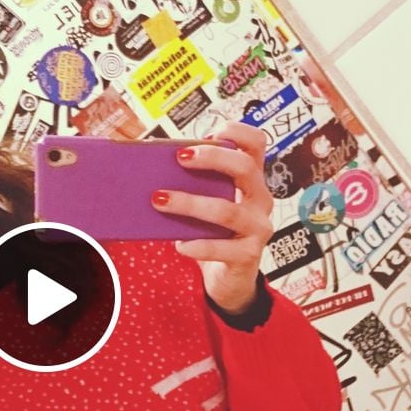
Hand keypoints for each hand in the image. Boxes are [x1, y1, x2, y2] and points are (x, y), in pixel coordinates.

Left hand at [151, 122, 274, 314]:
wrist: (229, 277)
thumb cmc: (213, 233)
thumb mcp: (208, 202)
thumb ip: (194, 183)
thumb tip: (150, 165)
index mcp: (251, 180)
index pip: (256, 144)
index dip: (237, 132)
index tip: (208, 134)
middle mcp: (260, 200)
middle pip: (244, 168)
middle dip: (211, 158)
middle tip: (179, 158)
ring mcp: (257, 228)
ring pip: (227, 211)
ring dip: (191, 203)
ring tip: (160, 199)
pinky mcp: (248, 255)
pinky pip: (222, 248)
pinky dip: (199, 246)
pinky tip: (180, 245)